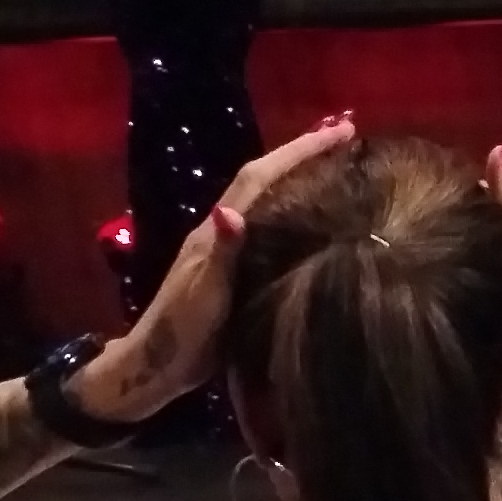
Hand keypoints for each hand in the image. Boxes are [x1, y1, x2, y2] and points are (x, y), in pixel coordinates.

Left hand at [87, 114, 358, 416]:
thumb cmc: (180, 334)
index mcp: (214, 232)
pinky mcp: (235, 269)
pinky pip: (271, 225)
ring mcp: (227, 250)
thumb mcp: (202, 297)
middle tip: (346, 134)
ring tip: (339, 164)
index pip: (259, 178)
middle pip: (264, 178)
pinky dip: (294, 207)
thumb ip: (219, 255)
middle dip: (303, 153)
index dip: (298, 152)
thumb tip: (231, 211)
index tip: (340, 132)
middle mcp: (221, 231)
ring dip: (299, 175)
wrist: (155, 368)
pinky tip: (314, 215)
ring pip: (268, 199)